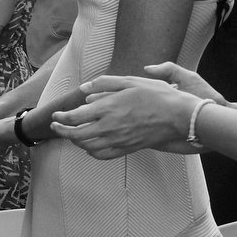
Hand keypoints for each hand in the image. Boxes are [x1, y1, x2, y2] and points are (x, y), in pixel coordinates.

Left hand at [53, 70, 204, 157]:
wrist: (181, 116)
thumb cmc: (157, 95)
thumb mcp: (130, 81)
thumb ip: (104, 84)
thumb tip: (84, 90)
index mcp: (108, 108)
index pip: (74, 117)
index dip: (61, 118)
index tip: (56, 116)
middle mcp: (110, 127)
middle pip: (76, 135)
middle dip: (61, 131)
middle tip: (55, 127)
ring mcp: (119, 140)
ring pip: (88, 147)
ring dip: (75, 142)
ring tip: (71, 134)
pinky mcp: (128, 148)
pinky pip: (103, 155)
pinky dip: (92, 152)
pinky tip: (90, 146)